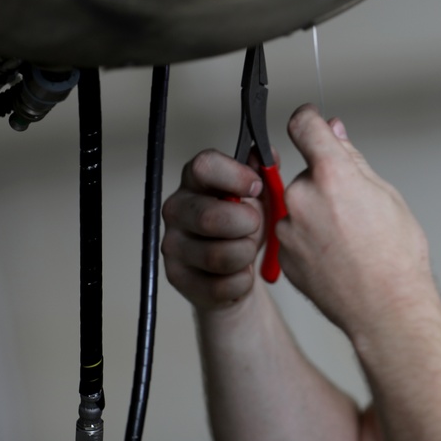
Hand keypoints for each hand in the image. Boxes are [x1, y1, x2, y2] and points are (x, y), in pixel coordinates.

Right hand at [161, 149, 266, 312]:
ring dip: (246, 254)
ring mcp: (172, 244)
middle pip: (210, 217)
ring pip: (218, 255)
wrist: (238, 271)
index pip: (204, 166)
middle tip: (255, 225)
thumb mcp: (260, 195)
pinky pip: (220, 285)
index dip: (235, 175)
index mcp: (196, 181)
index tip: (257, 186)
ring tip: (248, 249)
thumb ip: (264, 171)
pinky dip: (242, 280)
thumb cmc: (246, 226)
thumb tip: (268, 155)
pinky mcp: (177, 277)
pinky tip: (241, 272)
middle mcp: (177, 209)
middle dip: (246, 224)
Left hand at [277, 104, 438, 338]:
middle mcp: (303, 197)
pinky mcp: (282, 254)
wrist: (387, 309)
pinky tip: (335, 256)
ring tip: (348, 241)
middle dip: (325, 183)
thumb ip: (353, 159)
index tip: (310, 121)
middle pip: (306, 173)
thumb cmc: (396, 257)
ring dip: (316, 214)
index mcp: (333, 174)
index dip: (309, 119)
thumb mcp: (387, 195)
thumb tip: (336, 133)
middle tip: (354, 211)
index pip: (304, 126)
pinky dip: (309, 239)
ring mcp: (288, 228)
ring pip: (299, 205)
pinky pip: (293, 233)